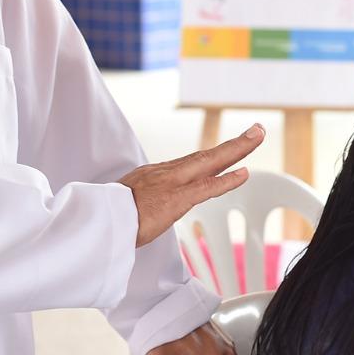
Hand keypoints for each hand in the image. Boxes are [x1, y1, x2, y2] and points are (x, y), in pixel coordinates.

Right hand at [118, 124, 264, 246]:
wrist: (96, 222)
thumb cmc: (106, 217)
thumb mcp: (124, 202)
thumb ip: (139, 201)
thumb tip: (140, 207)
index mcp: (154, 175)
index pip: (191, 164)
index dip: (212, 158)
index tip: (228, 152)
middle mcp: (166, 173)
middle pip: (206, 155)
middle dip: (233, 144)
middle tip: (256, 131)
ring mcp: (172, 184)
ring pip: (210, 162)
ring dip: (237, 150)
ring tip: (257, 137)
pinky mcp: (176, 199)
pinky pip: (207, 187)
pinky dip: (227, 180)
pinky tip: (244, 173)